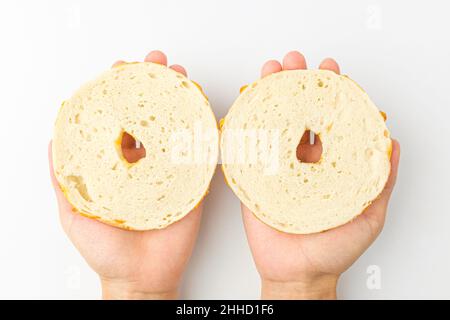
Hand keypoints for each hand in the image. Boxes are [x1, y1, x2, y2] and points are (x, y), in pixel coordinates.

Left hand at [49, 51, 201, 299]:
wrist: (140, 278)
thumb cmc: (106, 250)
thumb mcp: (73, 212)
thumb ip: (63, 178)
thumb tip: (53, 142)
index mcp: (119, 165)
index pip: (120, 120)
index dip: (121, 93)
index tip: (122, 69)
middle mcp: (146, 163)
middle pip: (151, 117)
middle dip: (155, 86)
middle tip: (158, 63)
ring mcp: (170, 171)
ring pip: (176, 128)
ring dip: (180, 100)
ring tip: (181, 78)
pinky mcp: (193, 184)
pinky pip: (200, 153)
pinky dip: (202, 130)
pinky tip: (202, 110)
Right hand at [242, 51, 400, 299]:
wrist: (299, 273)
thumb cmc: (334, 249)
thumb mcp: (369, 214)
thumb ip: (381, 181)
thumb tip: (392, 145)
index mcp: (329, 163)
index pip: (329, 119)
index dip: (330, 92)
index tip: (331, 70)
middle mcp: (303, 160)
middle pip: (299, 114)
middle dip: (296, 84)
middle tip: (294, 63)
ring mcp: (277, 167)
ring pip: (274, 123)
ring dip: (270, 96)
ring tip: (269, 73)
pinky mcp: (254, 177)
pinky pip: (249, 147)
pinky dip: (247, 123)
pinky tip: (246, 103)